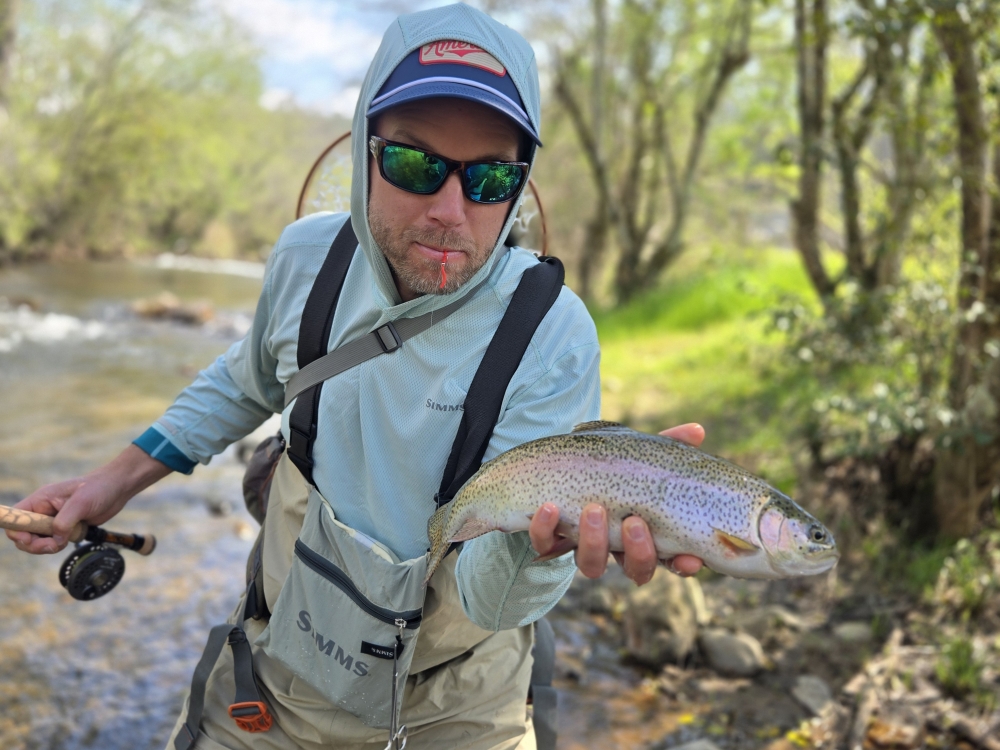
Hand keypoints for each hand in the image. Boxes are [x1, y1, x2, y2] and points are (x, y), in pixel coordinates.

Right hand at [5, 445, 171, 554]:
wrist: (118, 488)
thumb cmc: (99, 488)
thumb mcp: (80, 502)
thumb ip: (64, 521)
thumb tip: (56, 539)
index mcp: (40, 500)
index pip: (14, 518)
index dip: (17, 531)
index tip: (29, 539)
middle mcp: (43, 511)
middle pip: (24, 535)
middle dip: (35, 545)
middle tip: (54, 546)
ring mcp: (54, 520)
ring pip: (38, 541)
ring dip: (48, 547)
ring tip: (64, 542)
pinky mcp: (66, 527)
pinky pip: (54, 542)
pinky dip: (59, 545)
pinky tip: (72, 539)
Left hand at [529, 423, 705, 584]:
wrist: (556, 469)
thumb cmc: (611, 467)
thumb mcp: (639, 454)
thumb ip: (667, 445)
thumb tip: (696, 430)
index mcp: (646, 533)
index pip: (672, 560)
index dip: (683, 565)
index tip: (690, 560)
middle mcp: (616, 548)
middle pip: (635, 569)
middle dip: (638, 551)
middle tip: (634, 522)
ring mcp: (583, 547)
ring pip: (591, 564)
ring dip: (594, 541)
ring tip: (594, 510)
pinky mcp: (548, 540)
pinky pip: (545, 544)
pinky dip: (545, 529)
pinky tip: (550, 507)